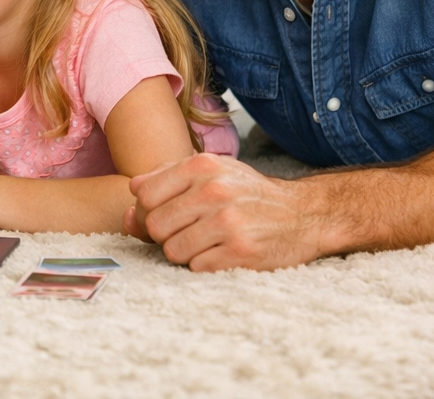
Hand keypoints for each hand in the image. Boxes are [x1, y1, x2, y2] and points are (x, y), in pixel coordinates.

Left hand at [127, 153, 327, 271]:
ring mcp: (228, 222)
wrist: (304, 215)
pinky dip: (204, 266)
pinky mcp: (241, 252)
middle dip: (164, 235)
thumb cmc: (248, 194)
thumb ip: (166, 181)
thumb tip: (129, 207)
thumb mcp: (211, 172)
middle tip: (185, 233)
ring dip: (184, 253)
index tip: (165, 216)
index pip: (145, 194)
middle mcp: (214, 190)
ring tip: (205, 244)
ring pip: (172, 250)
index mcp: (202, 166)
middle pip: (155, 225)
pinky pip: (196, 268)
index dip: (148, 211)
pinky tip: (221, 254)